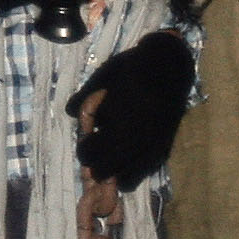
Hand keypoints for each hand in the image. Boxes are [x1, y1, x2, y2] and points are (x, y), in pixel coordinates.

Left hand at [71, 31, 194, 187]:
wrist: (169, 65)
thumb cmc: (133, 66)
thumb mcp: (105, 75)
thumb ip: (85, 97)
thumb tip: (69, 111)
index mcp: (115, 114)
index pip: (90, 147)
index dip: (85, 147)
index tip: (87, 140)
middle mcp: (133, 131)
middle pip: (103, 165)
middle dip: (95, 162)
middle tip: (94, 154)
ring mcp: (149, 141)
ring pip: (121, 173)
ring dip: (111, 171)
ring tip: (109, 163)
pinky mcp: (162, 146)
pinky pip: (142, 172)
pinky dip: (129, 174)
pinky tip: (125, 168)